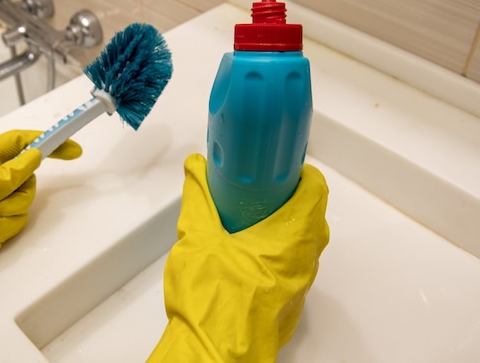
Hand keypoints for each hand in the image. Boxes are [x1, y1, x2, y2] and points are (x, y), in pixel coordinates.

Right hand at [146, 154, 328, 362]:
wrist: (212, 354)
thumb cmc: (210, 296)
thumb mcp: (196, 236)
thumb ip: (198, 196)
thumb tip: (197, 167)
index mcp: (290, 238)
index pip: (315, 190)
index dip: (301, 174)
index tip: (280, 169)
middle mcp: (304, 262)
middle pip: (311, 218)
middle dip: (289, 201)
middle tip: (260, 193)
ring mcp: (300, 288)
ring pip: (303, 247)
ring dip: (284, 230)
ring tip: (249, 224)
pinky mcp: (290, 307)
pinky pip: (293, 270)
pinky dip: (278, 256)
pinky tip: (246, 259)